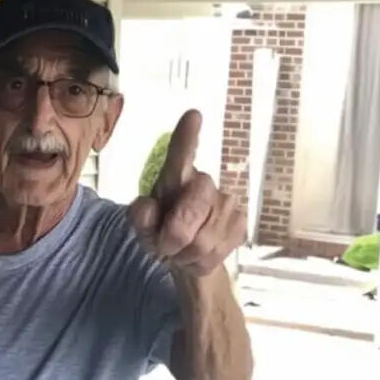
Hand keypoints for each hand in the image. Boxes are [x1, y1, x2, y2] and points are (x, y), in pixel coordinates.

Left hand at [130, 110, 245, 276]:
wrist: (186, 254)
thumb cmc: (161, 229)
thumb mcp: (143, 227)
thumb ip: (139, 218)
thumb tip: (145, 207)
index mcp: (175, 177)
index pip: (181, 155)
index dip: (187, 138)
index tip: (193, 116)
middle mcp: (204, 183)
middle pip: (187, 217)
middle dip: (171, 240)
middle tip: (163, 247)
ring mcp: (227, 203)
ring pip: (201, 243)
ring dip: (184, 255)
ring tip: (181, 250)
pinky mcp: (240, 225)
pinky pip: (214, 255)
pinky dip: (198, 263)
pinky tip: (196, 256)